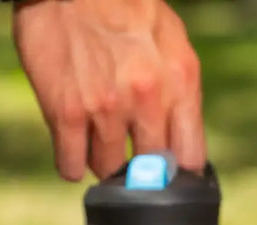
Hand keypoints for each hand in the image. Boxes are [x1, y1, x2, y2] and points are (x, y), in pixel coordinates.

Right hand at [13, 0, 206, 181]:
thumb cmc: (123, 6)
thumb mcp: (170, 41)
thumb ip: (179, 91)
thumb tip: (180, 141)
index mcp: (180, 81)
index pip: (191, 158)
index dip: (178, 175)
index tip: (167, 176)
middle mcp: (147, 98)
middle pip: (149, 173)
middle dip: (139, 171)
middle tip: (127, 156)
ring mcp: (104, 108)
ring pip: (106, 170)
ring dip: (101, 161)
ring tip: (95, 136)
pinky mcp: (65, 112)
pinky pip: (70, 166)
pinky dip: (71, 162)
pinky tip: (73, 143)